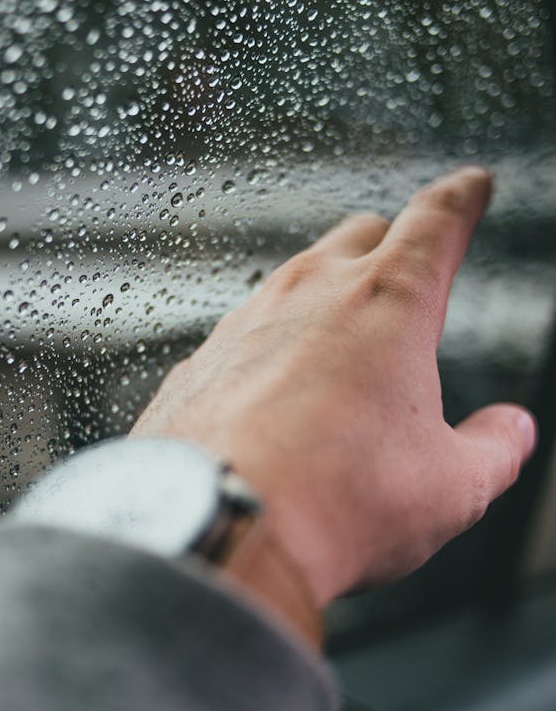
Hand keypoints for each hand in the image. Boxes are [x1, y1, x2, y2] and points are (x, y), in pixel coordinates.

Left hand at [131, 167, 536, 611]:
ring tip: (342, 351)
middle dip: (391, 244)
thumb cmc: (337, 501)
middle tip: (407, 275)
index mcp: (390, 301)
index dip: (461, 199)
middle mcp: (312, 291)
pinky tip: (276, 395)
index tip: (470, 186)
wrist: (217, 524)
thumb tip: (510, 431)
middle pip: (361, 235)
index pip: (437, 220)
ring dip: (325, 298)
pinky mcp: (201, 358)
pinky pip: (245, 334)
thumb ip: (493, 449)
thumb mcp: (450, 485)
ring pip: (296, 280)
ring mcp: (247, 319)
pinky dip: (269, 349)